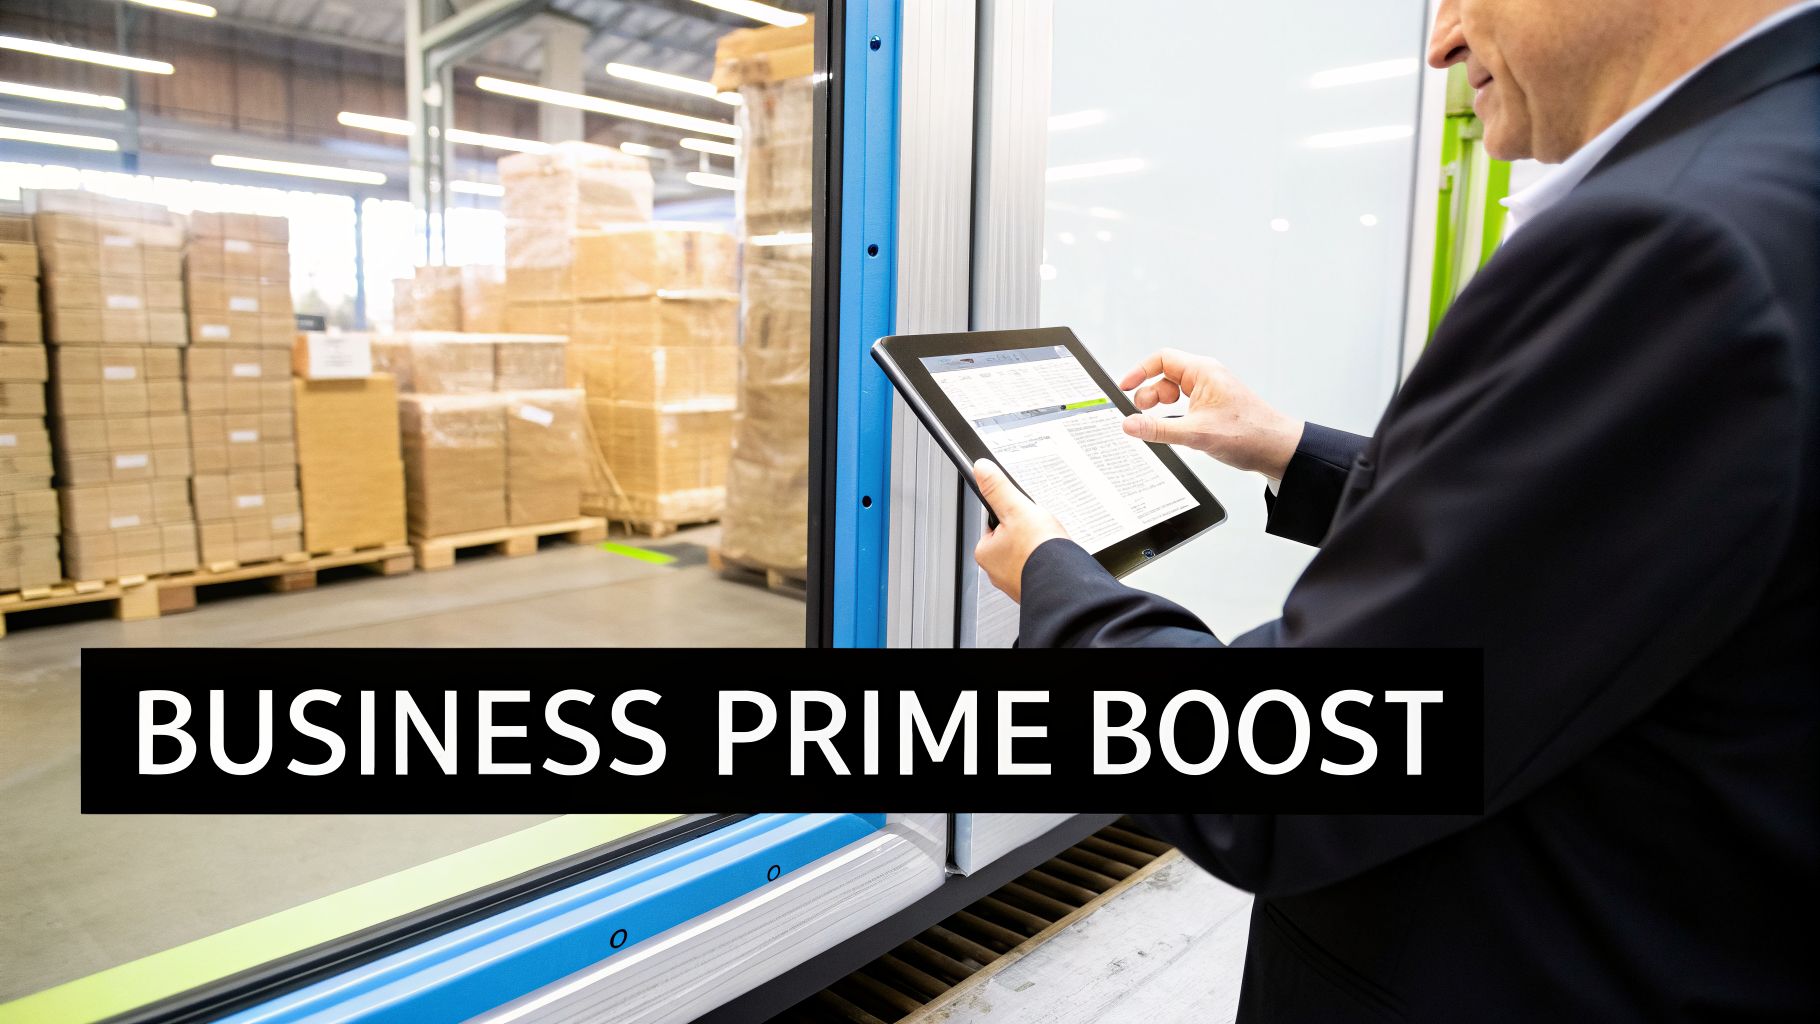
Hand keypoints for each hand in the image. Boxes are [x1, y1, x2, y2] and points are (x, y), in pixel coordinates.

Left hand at [973, 459, 1069, 603]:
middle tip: (1039, 531)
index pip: (994, 523)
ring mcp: (1016, 582)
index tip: (1023, 515)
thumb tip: (981, 469)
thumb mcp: (1017, 510)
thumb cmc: (1040, 554)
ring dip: (1039, 548)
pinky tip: (1055, 559)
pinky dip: (1047, 562)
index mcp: (986, 553)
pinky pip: (1039, 568)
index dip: (1012, 514)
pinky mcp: (1033, 588)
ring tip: (1049, 545)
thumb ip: (998, 489)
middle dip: (1027, 532)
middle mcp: (997, 571)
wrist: (1065, 584)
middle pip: (1011, 538)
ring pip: (1027, 554)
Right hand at [1118, 348, 1303, 479]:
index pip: (1162, 359)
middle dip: (1149, 395)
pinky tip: (1173, 431)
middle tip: (1141, 415)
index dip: (1139, 372)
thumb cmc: (1249, 434)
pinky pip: (1184, 406)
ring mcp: (1210, 392)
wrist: (1276, 449)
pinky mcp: (1212, 407)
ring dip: (1161, 408)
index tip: (1125, 387)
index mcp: (1203, 372)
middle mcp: (1206, 378)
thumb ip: (1158, 429)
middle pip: (1165, 377)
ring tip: (1159, 426)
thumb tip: (1130, 424)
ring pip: (1174, 393)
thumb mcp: (1196, 433)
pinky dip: (1173, 417)